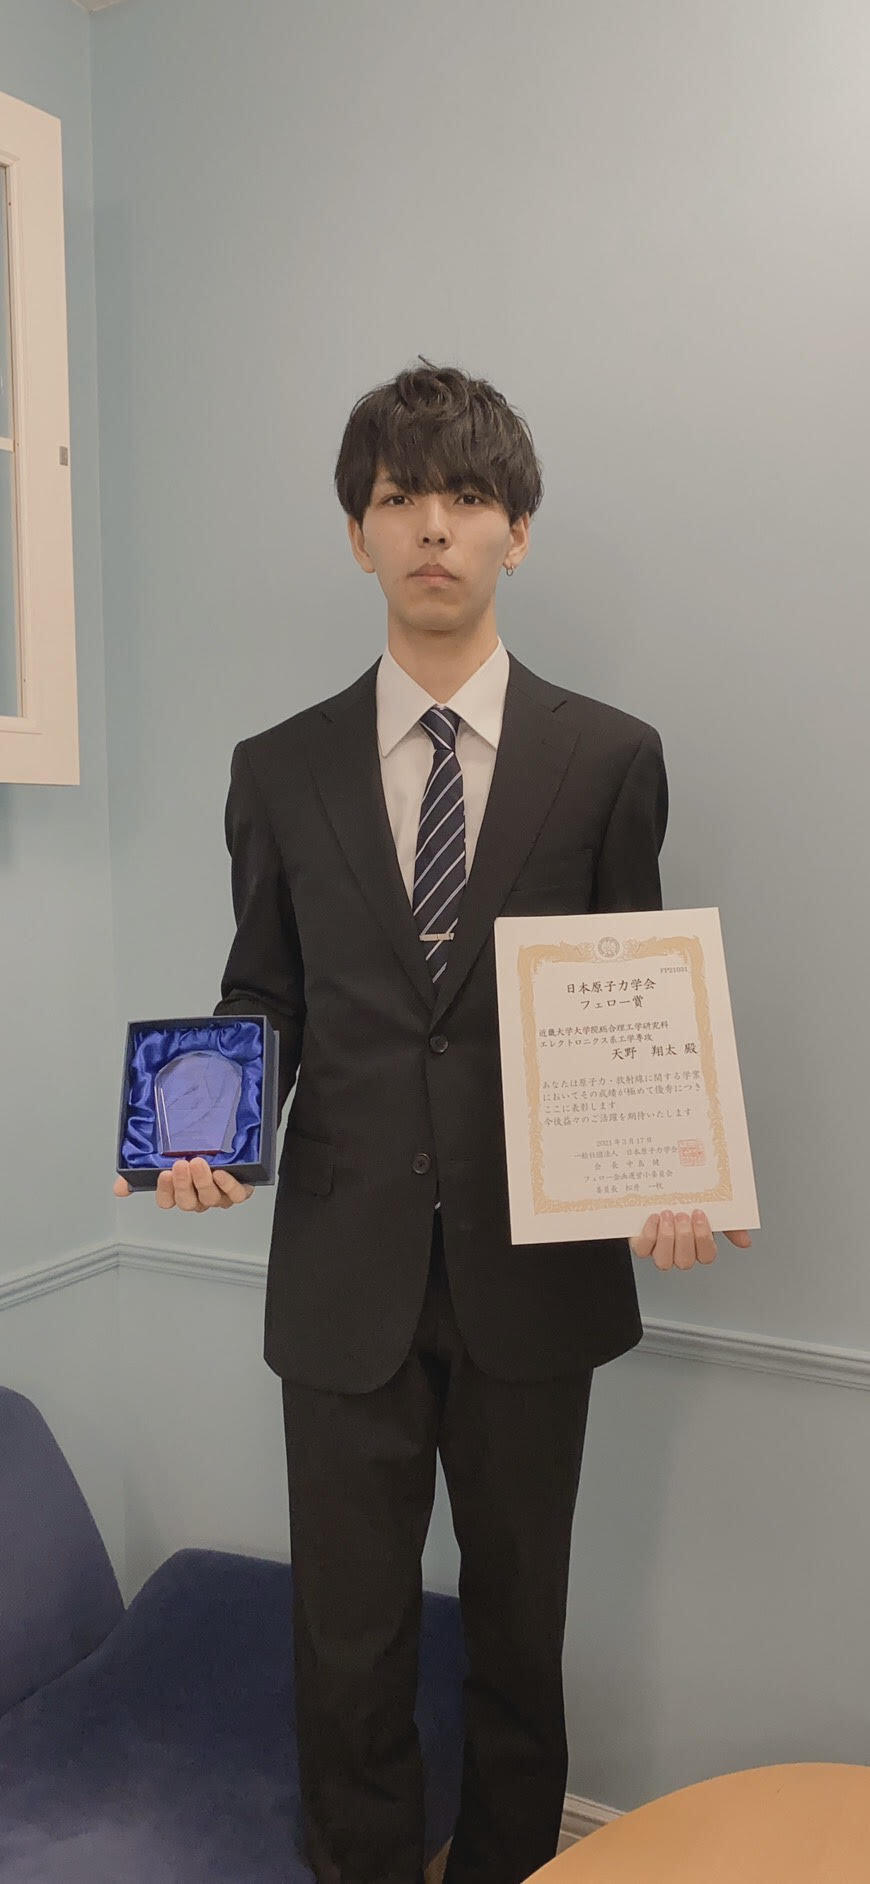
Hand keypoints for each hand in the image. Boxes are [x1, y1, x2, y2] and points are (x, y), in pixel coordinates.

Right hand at [113, 1157, 253, 1210]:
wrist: (227, 1139)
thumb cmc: (194, 1152)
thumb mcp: (164, 1157)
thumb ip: (140, 1172)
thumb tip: (120, 1188)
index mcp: (178, 1192)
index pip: (166, 1201)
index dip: (165, 1191)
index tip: (164, 1173)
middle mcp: (198, 1197)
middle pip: (187, 1202)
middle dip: (183, 1184)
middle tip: (180, 1165)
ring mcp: (218, 1196)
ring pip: (209, 1198)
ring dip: (203, 1182)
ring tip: (199, 1163)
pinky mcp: (238, 1191)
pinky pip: (235, 1195)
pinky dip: (228, 1185)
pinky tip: (221, 1173)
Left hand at [629, 1210, 751, 1270]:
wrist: (659, 1188)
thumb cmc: (687, 1202)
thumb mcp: (711, 1209)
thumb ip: (730, 1225)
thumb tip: (745, 1242)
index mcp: (699, 1247)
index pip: (707, 1256)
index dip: (703, 1238)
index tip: (699, 1214)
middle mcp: (680, 1253)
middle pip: (685, 1261)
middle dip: (684, 1238)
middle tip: (682, 1214)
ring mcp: (659, 1251)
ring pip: (664, 1262)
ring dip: (667, 1239)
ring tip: (667, 1214)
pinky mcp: (641, 1244)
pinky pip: (643, 1250)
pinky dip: (649, 1234)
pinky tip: (653, 1217)